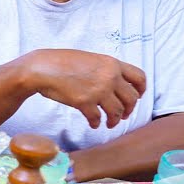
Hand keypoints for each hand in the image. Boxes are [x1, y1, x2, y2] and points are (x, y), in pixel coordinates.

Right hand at [24, 49, 146, 128]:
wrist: (42, 68)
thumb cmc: (61, 62)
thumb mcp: (90, 59)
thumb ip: (105, 69)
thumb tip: (114, 82)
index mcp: (112, 64)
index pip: (139, 77)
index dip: (141, 90)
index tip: (137, 96)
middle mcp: (109, 77)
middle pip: (131, 98)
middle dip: (129, 109)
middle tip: (122, 114)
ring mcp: (98, 91)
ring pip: (118, 111)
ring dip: (114, 120)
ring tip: (109, 123)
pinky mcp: (85, 103)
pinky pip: (97, 118)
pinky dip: (96, 123)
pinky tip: (93, 124)